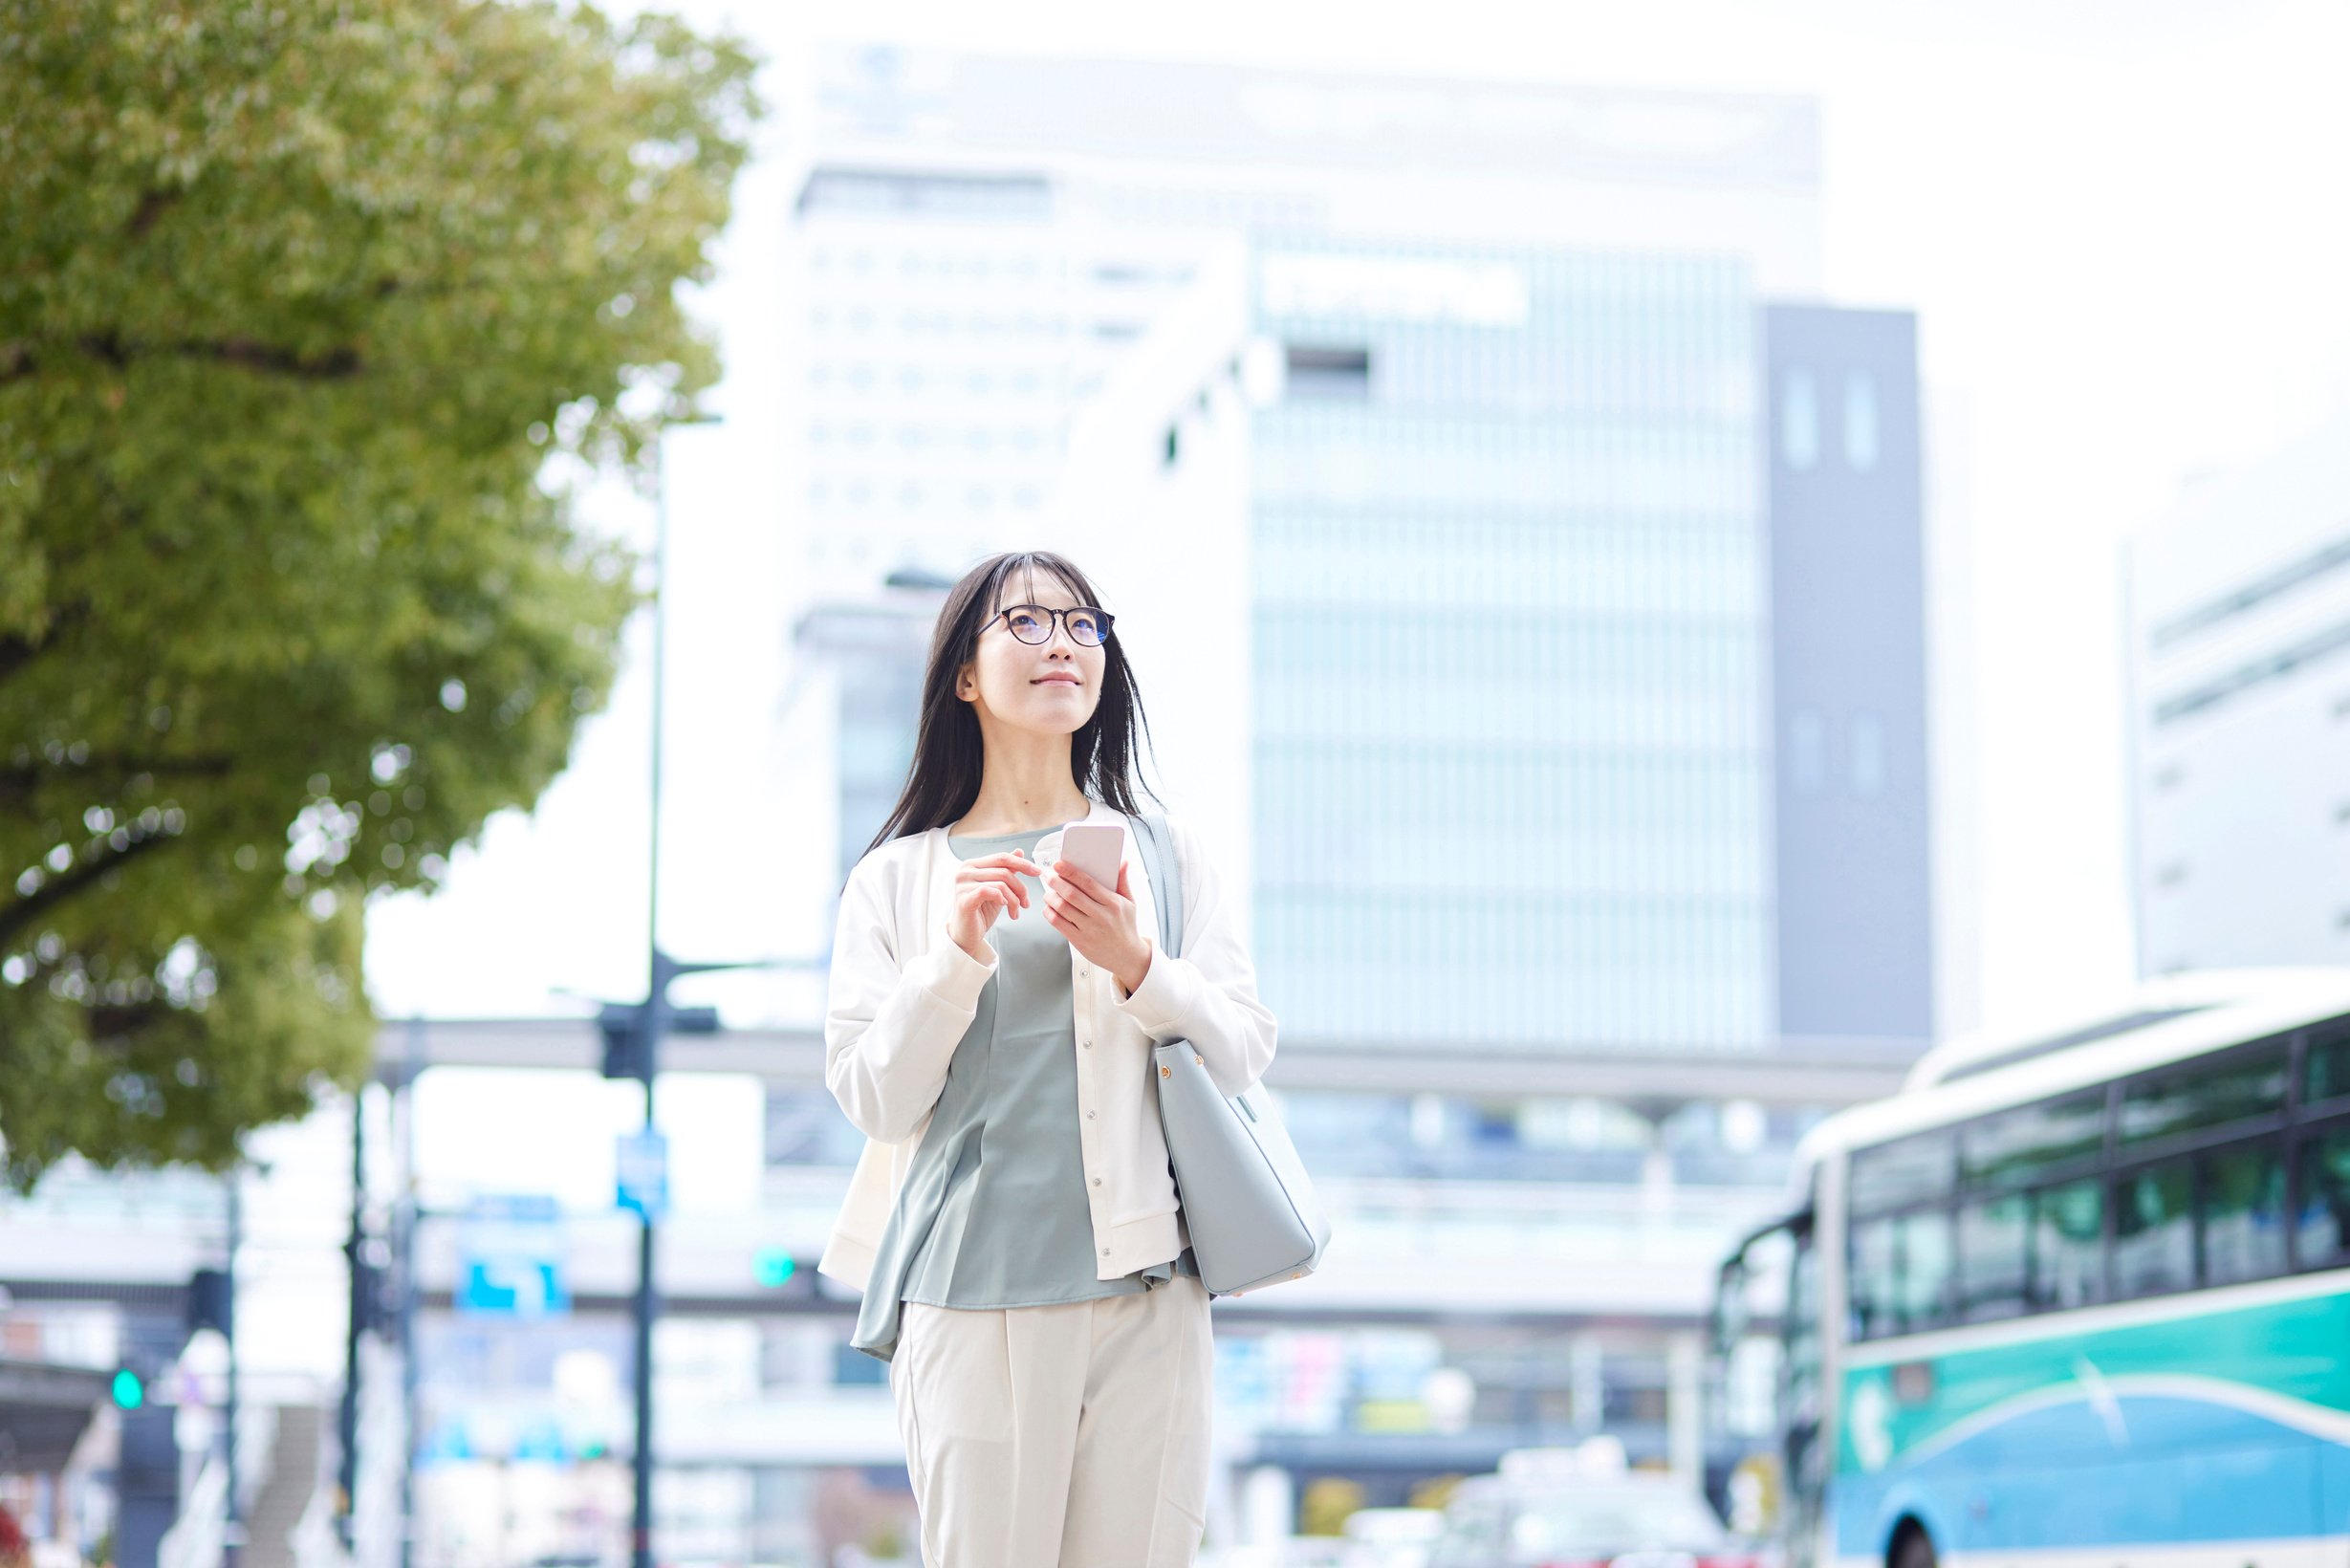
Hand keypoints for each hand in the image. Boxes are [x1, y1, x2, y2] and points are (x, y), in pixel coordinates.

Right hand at [947, 850, 1041, 961]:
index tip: (1037, 872)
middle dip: (1021, 888)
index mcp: (972, 865)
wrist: (967, 934)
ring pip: (1000, 884)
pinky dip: (1002, 898)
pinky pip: (989, 892)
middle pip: (1004, 871)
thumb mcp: (998, 888)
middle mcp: (964, 871)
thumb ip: (1006, 869)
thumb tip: (1019, 851)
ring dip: (1014, 900)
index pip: (1002, 857)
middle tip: (1026, 903)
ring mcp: (962, 885)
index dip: (1022, 863)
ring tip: (1016, 912)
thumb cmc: (981, 911)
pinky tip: (1004, 906)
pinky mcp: (964, 900)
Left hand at [1043, 858, 1151, 994]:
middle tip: (1048, 874)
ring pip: (1062, 908)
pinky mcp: (1080, 942)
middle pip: (1071, 894)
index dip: (1071, 872)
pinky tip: (1049, 907)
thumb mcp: (1130, 903)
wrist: (1127, 957)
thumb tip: (1123, 862)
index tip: (1059, 864)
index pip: (1088, 883)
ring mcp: (1089, 930)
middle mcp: (1101, 916)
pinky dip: (1050, 913)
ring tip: (1048, 891)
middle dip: (1055, 881)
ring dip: (1050, 897)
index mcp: (1113, 903)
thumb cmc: (1126, 927)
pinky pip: (1059, 923)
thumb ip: (1123, 881)